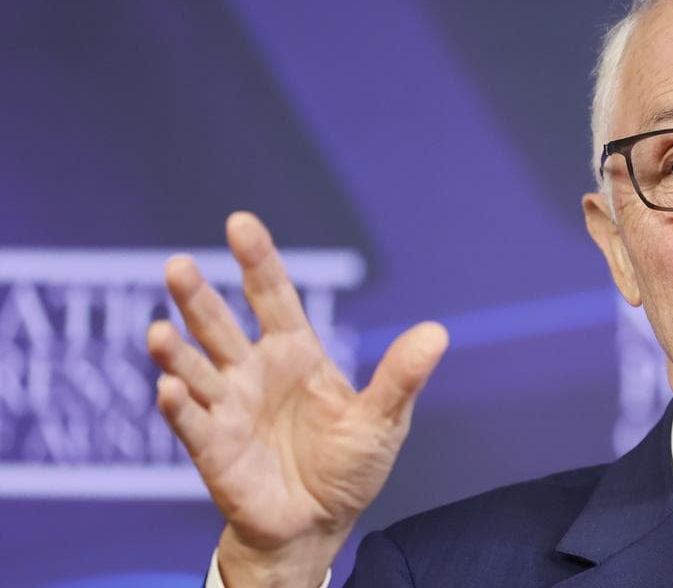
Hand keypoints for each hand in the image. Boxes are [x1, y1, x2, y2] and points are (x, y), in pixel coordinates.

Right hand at [147, 211, 446, 587]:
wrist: (318, 524)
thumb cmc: (348, 467)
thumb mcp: (383, 420)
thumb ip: (401, 377)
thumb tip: (437, 334)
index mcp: (296, 355)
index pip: (274, 297)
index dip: (258, 261)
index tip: (239, 222)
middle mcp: (254, 372)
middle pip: (220, 325)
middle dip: (198, 297)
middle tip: (178, 266)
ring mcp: (228, 407)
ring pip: (195, 369)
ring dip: (176, 351)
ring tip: (160, 331)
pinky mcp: (212, 448)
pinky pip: (190, 422)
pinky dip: (178, 406)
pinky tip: (169, 387)